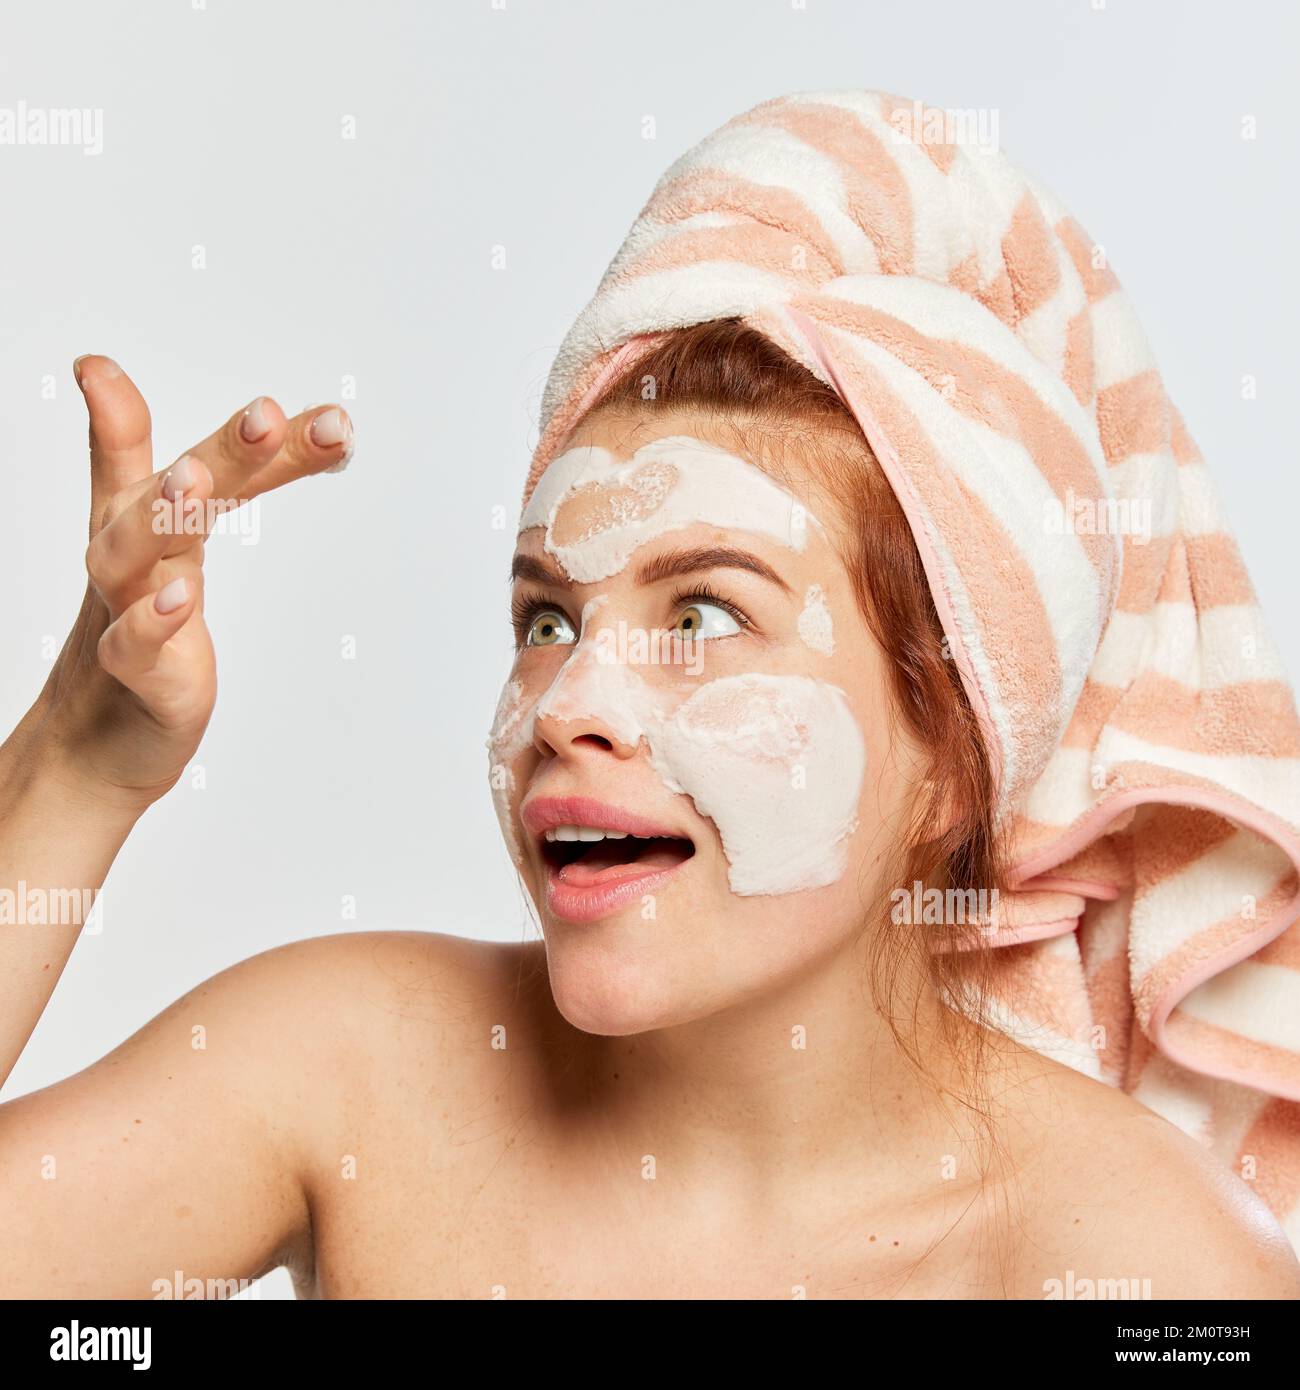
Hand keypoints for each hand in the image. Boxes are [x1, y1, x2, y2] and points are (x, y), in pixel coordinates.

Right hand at [32, 355, 353, 814]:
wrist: (105, 740)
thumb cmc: (152, 630)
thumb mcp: (192, 539)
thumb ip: (244, 473)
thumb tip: (305, 419)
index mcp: (144, 521)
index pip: (142, 453)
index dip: (122, 408)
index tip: (94, 363)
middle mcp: (128, 556)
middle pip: (165, 490)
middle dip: (218, 450)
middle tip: (262, 413)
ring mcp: (126, 611)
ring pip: (128, 553)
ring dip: (165, 514)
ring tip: (194, 479)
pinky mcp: (138, 674)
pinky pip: (132, 644)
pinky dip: (152, 620)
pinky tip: (181, 599)